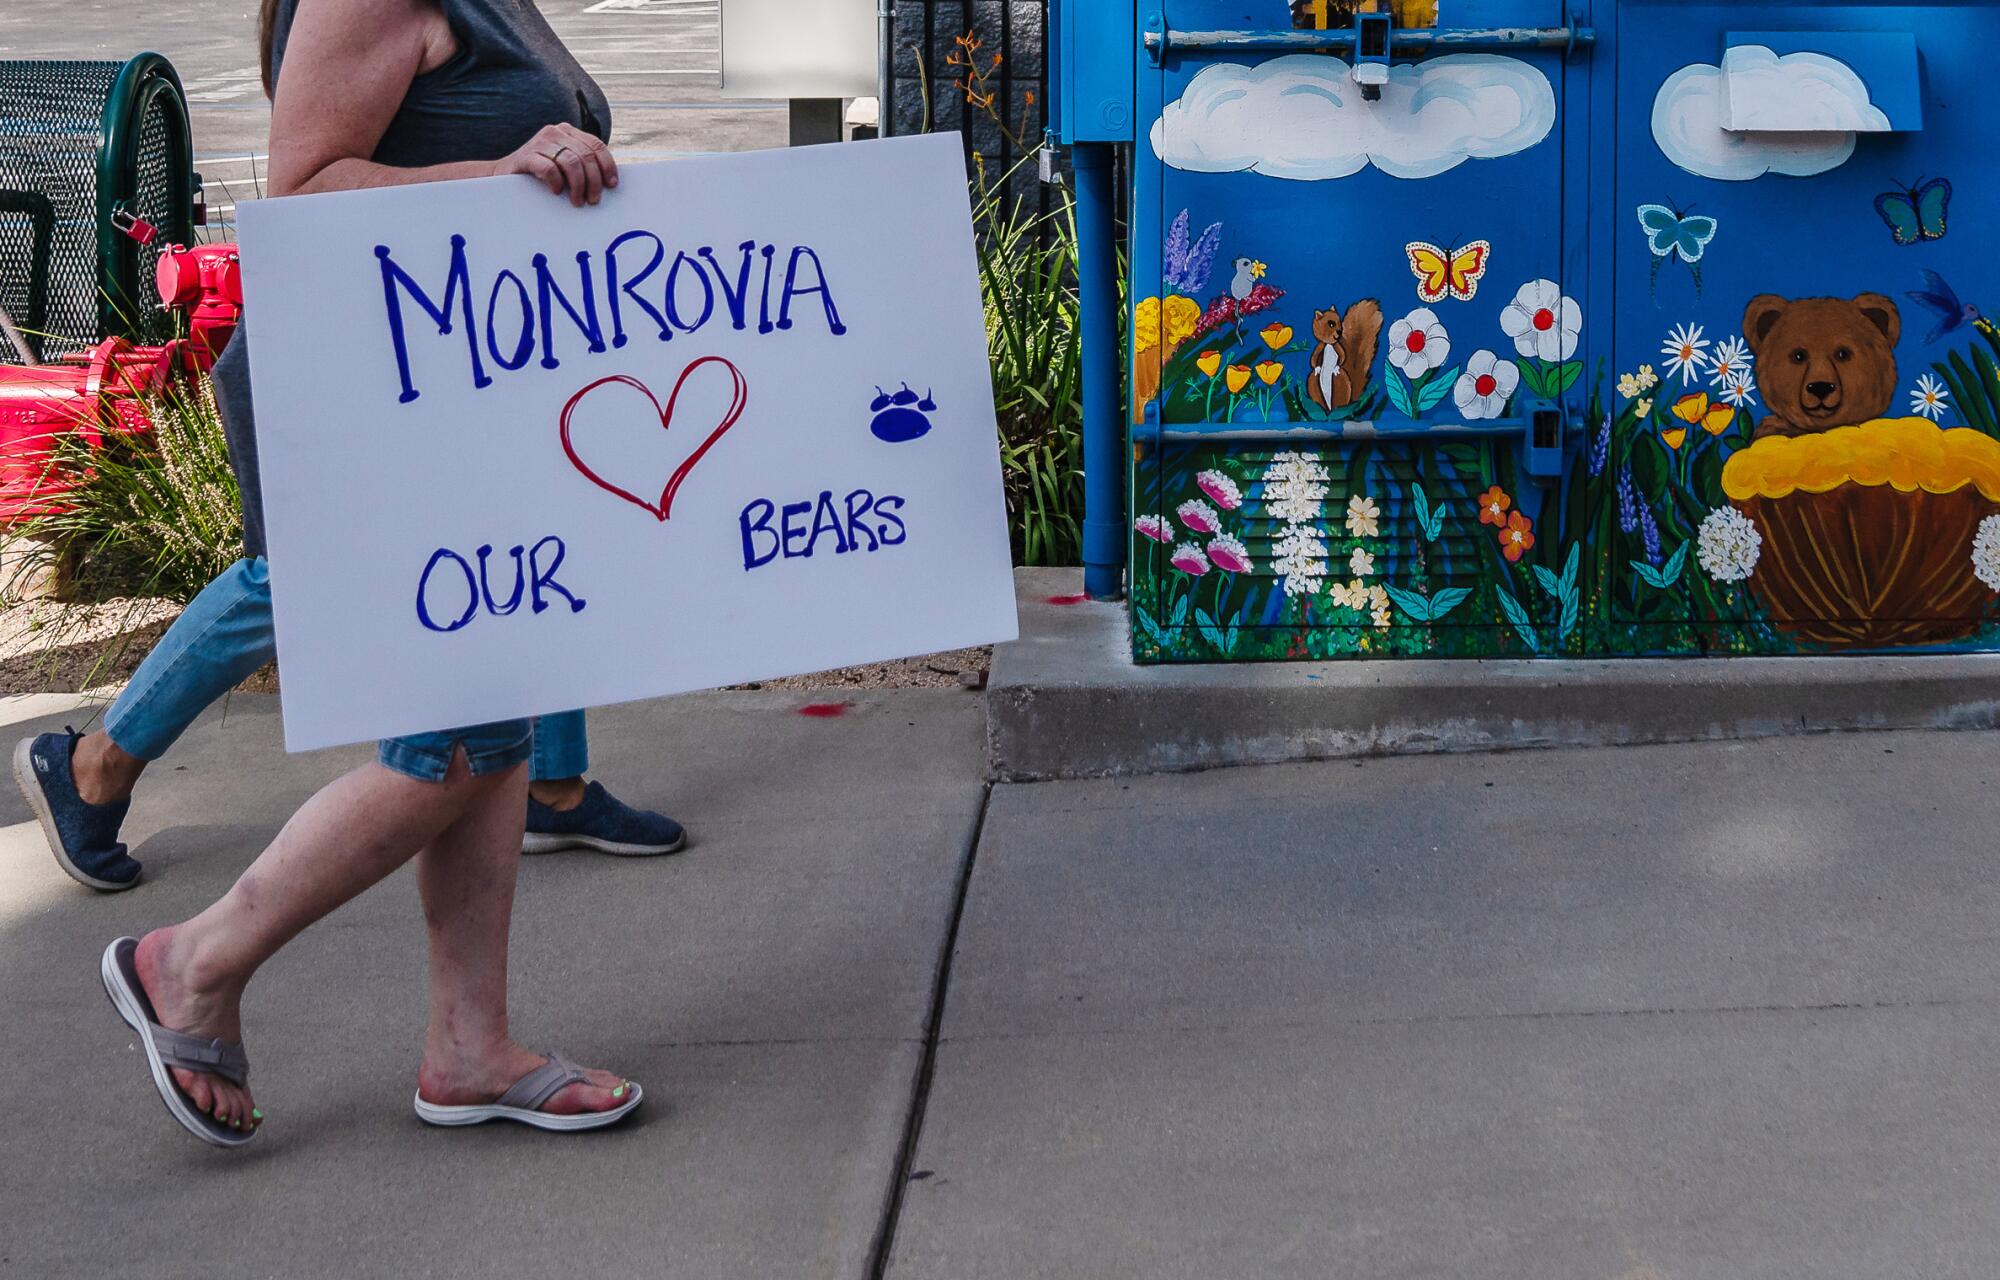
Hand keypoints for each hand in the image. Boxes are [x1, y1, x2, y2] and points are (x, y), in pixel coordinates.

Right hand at [495, 124, 618, 206]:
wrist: (503, 176)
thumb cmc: (540, 175)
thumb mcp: (565, 165)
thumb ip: (582, 165)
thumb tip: (609, 182)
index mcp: (568, 132)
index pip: (596, 145)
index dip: (608, 166)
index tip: (612, 185)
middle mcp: (556, 132)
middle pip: (586, 156)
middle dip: (594, 181)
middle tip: (592, 200)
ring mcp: (541, 141)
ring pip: (572, 162)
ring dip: (579, 186)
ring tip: (577, 201)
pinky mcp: (527, 155)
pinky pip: (550, 169)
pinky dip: (557, 183)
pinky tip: (556, 192)